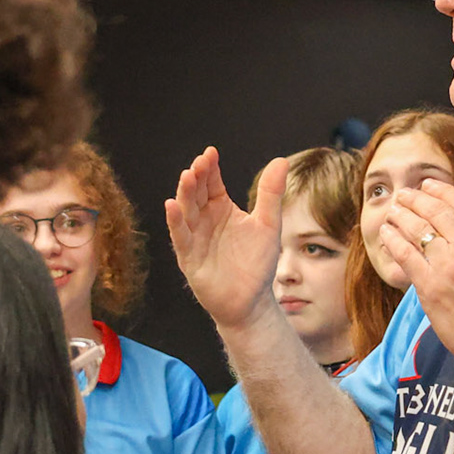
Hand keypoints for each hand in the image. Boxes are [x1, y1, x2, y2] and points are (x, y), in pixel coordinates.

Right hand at [165, 148, 285, 330]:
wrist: (252, 301)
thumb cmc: (257, 263)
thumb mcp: (268, 224)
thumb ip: (271, 194)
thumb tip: (281, 160)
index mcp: (221, 208)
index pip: (212, 182)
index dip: (210, 168)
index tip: (210, 152)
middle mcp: (204, 219)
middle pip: (196, 193)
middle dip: (196, 177)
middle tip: (199, 163)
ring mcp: (195, 237)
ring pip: (185, 211)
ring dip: (184, 194)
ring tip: (187, 177)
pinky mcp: (189, 257)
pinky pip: (180, 236)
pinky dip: (175, 221)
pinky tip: (172, 206)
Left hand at [378, 181, 453, 370]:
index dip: (442, 191)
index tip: (429, 186)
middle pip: (435, 212)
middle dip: (416, 199)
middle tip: (404, 195)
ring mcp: (448, 265)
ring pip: (417, 230)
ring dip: (402, 215)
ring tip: (393, 210)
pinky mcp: (430, 287)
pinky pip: (406, 255)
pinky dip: (393, 241)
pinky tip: (386, 233)